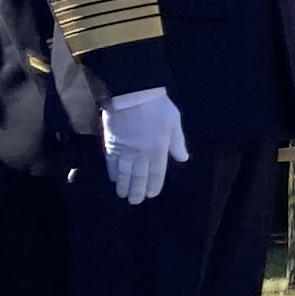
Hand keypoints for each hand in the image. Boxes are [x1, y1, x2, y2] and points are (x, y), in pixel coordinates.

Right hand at [98, 88, 189, 205]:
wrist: (132, 94)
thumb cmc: (157, 106)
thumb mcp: (174, 122)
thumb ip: (177, 142)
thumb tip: (183, 158)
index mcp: (158, 149)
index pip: (156, 173)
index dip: (153, 186)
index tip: (151, 195)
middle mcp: (141, 154)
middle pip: (138, 177)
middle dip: (137, 191)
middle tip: (135, 201)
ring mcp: (124, 150)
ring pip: (123, 173)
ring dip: (123, 186)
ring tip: (123, 195)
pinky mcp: (111, 144)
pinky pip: (111, 163)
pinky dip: (112, 173)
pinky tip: (114, 179)